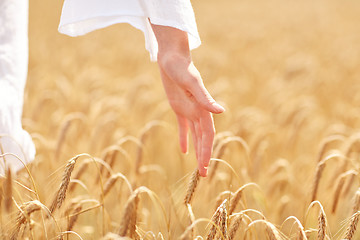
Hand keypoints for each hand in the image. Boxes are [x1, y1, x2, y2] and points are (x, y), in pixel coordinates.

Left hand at [151, 24, 224, 176]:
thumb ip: (205, 98)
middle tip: (202, 175)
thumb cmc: (182, 68)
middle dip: (203, 156)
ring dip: (197, 150)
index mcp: (203, 109)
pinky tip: (183, 151)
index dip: (207, 150)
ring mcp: (189, 110)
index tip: (205, 166)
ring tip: (197, 166)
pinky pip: (183, 127)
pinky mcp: (179, 108)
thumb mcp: (192, 83)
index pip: (208, 135)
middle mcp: (198, 112)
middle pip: (203, 139)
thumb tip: (221, 111)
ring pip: (195, 135)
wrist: (172, 58)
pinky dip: (184, 139)